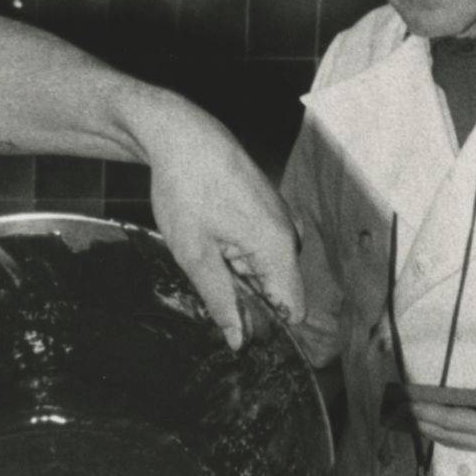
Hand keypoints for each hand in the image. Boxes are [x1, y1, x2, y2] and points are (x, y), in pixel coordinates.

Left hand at [140, 95, 305, 346]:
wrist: (181, 135)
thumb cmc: (185, 188)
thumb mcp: (194, 254)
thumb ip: (220, 300)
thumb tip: (238, 340)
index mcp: (277, 246)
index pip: (294, 309)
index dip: (268, 326)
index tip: (235, 324)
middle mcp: (289, 233)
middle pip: (280, 291)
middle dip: (248, 298)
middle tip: (208, 277)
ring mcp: (281, 219)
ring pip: (269, 269)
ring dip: (240, 275)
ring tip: (207, 251)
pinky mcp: (269, 209)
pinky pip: (263, 247)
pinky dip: (239, 254)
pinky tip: (213, 237)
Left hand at [400, 380, 475, 462]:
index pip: (452, 420)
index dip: (425, 411)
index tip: (404, 403)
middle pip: (447, 434)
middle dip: (420, 422)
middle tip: (395, 413)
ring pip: (455, 441)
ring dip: (431, 430)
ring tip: (409, 420)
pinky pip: (467, 442)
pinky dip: (448, 434)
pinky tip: (441, 429)